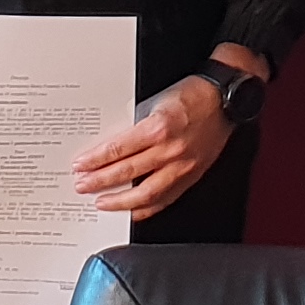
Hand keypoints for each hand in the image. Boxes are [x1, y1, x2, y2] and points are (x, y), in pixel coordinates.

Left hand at [76, 77, 227, 217]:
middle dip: (100, 181)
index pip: (118, 149)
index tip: (80, 165)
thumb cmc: (193, 94)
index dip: (95, 160)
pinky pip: (166, 199)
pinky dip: (147, 208)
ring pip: (145, 193)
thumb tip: (111, 145)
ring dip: (120, 201)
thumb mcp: (156, 101)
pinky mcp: (192, 176)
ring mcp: (182, 166)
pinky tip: (133, 210)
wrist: (224, 99)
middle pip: (126, 172)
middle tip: (82, 185)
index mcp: (159, 127)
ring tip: (102, 203)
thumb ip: (135, 124)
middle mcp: (171, 150)